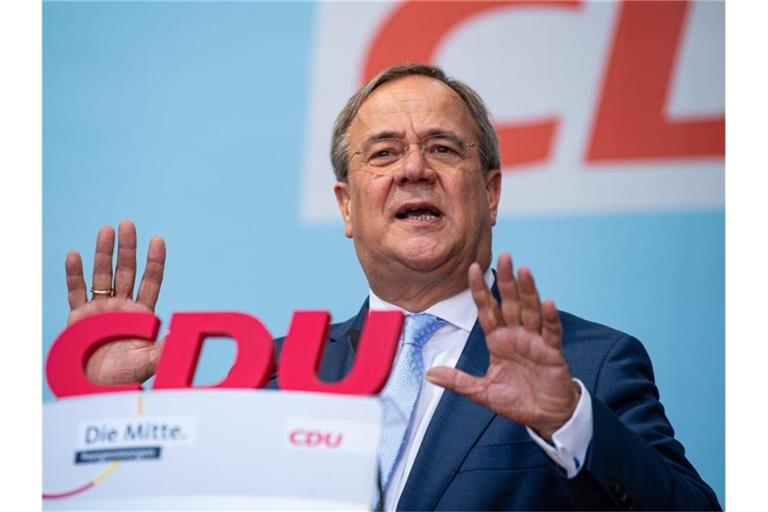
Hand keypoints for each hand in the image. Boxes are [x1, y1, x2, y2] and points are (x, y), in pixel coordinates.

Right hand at [65, 220, 165, 384]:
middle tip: (128, 224)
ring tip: (107, 230)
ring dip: (104, 253)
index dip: (154, 261)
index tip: (158, 240)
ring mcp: (100, 309)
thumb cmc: (127, 377)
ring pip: (102, 275)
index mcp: (142, 313)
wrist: (97, 390)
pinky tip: (75, 255)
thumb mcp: (151, 362)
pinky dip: (74, 274)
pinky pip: (76, 291)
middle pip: (126, 271)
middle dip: (128, 248)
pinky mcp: (79, 316)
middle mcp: (122, 306)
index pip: (151, 281)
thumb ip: (166, 347)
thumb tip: (185, 334)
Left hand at [426, 253, 578, 440]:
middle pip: (511, 303)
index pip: (487, 309)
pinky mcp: (553, 353)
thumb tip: (429, 374)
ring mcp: (535, 341)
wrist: (545, 417)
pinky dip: (550, 318)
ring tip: (525, 271)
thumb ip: (458, 381)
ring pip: (531, 311)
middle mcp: (516, 335)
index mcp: (498, 340)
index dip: (479, 290)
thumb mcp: (482, 392)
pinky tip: (548, 303)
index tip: (471, 268)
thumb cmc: (516, 401)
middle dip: (507, 281)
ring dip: (529, 291)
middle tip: (505, 256)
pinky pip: (552, 332)